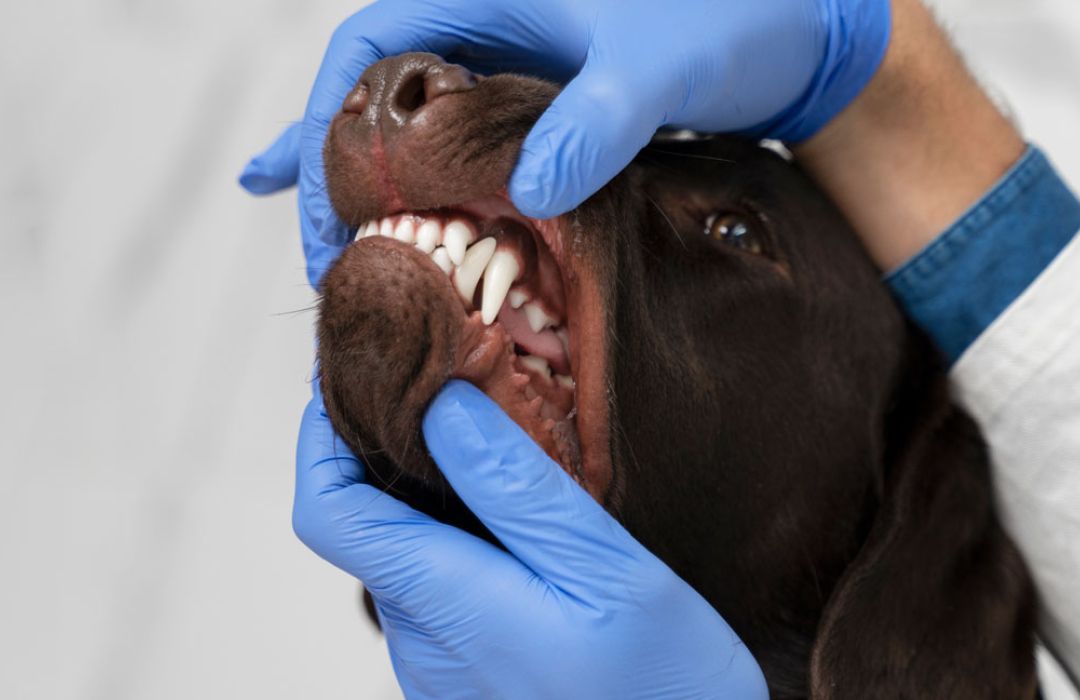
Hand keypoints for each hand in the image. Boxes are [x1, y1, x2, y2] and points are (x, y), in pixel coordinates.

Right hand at [240, 0, 891, 286]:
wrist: (802, 31)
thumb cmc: (738, 20)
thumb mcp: (660, 68)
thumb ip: (596, 123)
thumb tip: (528, 197)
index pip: (366, 49)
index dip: (323, 128)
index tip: (321, 210)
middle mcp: (492, 20)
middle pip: (375, 94)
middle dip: (334, 171)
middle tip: (323, 255)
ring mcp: (518, 64)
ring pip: (416, 125)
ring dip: (369, 183)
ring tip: (327, 245)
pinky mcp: (549, 104)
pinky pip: (469, 145)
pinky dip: (434, 183)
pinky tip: (412, 219)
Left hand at [294, 380, 767, 699]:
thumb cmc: (665, 686)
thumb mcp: (605, 569)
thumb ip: (514, 487)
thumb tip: (442, 403)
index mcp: (446, 605)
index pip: (329, 509)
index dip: (322, 437)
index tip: (359, 380)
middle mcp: (421, 643)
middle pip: (368, 527)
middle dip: (394, 456)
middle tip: (456, 393)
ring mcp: (440, 670)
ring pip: (409, 558)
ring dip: (437, 502)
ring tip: (505, 458)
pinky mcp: (465, 682)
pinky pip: (443, 595)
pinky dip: (464, 546)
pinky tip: (525, 534)